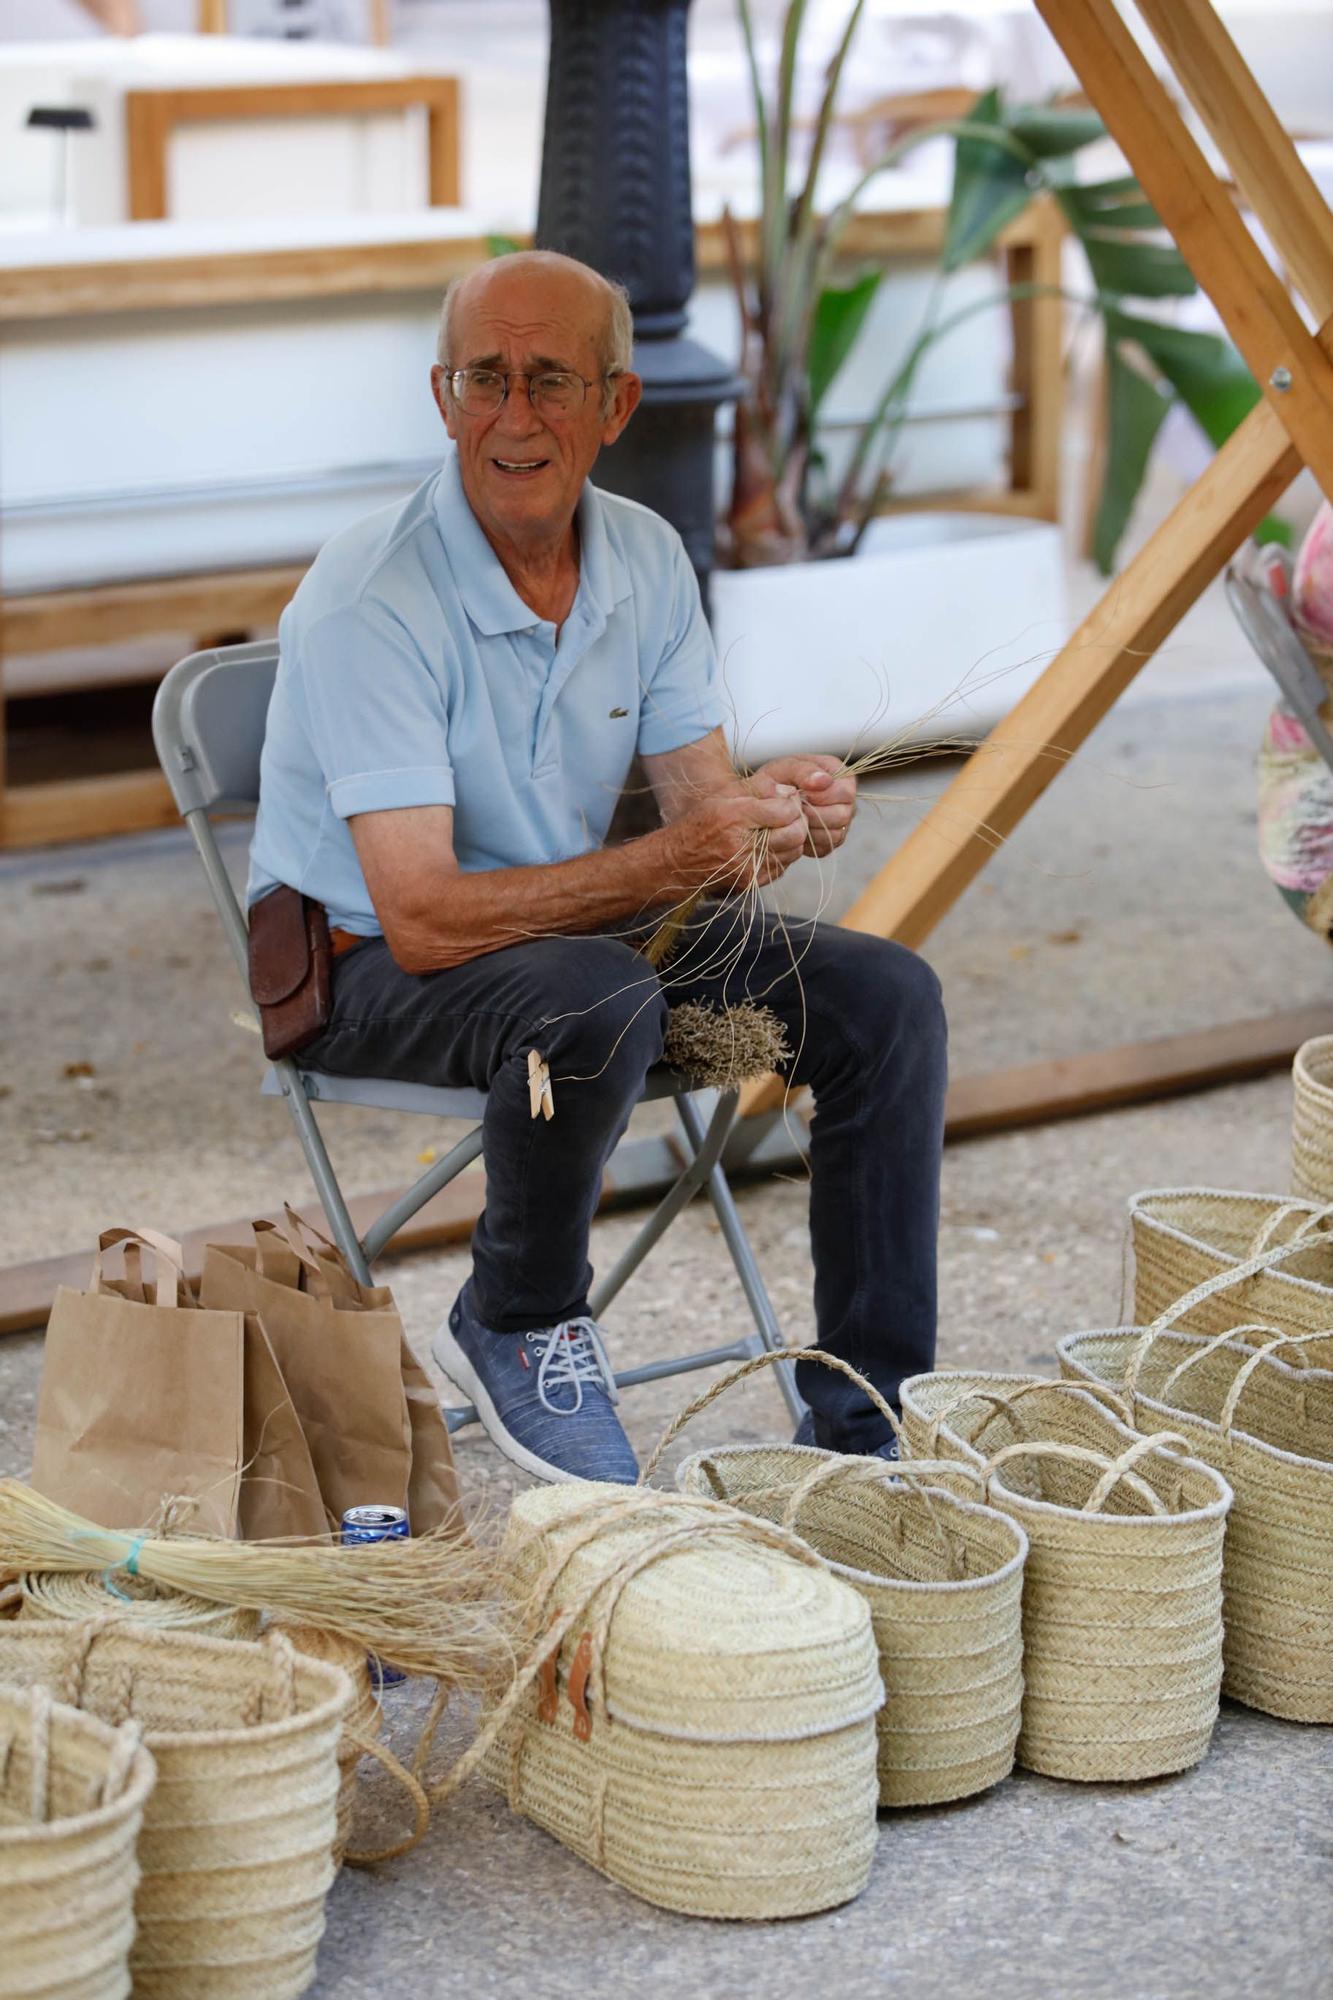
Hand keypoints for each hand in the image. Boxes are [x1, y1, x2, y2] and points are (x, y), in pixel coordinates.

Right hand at [659, 777, 808, 892]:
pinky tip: (768, 846)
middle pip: (796, 833)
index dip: (792, 803)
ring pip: (794, 851)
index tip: (787, 800)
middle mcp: (742, 845)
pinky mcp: (752, 882)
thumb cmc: (700, 824)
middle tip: (790, 814)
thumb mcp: (723, 795)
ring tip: (779, 829)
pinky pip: (784, 866)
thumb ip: (758, 788)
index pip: (785, 810)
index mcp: (735, 817)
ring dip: (793, 839)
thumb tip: (788, 790)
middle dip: (799, 821)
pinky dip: (783, 854)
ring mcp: (749, 868)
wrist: (678, 861)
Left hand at [755, 755, 856, 857]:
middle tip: (794, 807)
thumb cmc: (775, 781)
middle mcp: (845, 799)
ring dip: (809, 827)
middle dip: (813, 813)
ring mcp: (841, 821)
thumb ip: (803, 771)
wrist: (762, 803)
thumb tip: (823, 780)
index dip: (821, 796)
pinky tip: (795, 828)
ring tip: (792, 816)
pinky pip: (825, 846)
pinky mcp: (831, 840)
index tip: (800, 793)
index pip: (845, 792)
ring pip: (834, 834)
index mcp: (840, 774)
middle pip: (843, 815)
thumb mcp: (783, 769)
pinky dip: (807, 840)